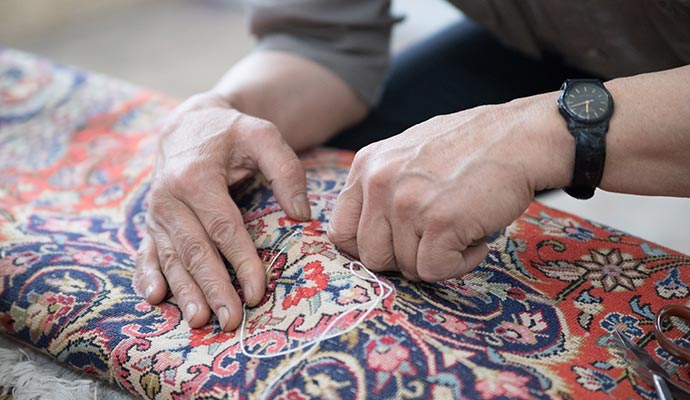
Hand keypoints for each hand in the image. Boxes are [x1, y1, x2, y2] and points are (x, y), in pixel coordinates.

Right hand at [134, 92, 310, 330]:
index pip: (223, 228)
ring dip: (184, 291)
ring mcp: (156, 213)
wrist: (187, 126)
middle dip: (214, 288)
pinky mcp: (151, 223)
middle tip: (232, 320)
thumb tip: (301, 214)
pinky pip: (147, 252)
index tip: (258, 292)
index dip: (242, 262)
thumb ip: (286, 170)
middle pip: (195, 250)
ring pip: (171, 258)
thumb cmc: (230, 133)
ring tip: (199, 321)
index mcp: (196, 177)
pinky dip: (147, 275)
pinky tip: (153, 298)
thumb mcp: (262, 135)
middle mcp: (169, 197)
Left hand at [328, 95, 571, 280]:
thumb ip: (380, 189)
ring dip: (437, 258)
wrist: (521, 136)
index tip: (397, 245)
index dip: (368, 247)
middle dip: (404, 257)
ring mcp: (408, 202)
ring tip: (462, 227)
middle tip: (436, 238)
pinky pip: (435, 271)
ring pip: (405, 268)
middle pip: (371, 257)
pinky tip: (476, 237)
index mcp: (366, 166)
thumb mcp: (408, 154)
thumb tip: (364, 238)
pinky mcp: (440, 222)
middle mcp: (379, 182)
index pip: (340, 232)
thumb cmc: (470, 148)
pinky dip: (461, 264)